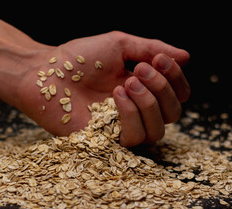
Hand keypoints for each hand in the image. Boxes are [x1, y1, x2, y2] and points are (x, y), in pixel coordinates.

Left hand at [17, 31, 189, 145]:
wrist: (45, 73)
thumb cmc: (78, 58)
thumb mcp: (120, 45)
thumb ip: (151, 48)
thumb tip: (186, 57)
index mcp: (143, 89)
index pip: (177, 94)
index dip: (177, 79)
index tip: (159, 59)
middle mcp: (137, 111)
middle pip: (172, 113)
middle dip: (162, 89)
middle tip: (139, 70)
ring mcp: (122, 128)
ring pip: (158, 130)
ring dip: (149, 103)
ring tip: (127, 82)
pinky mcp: (106, 140)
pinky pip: (134, 137)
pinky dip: (131, 114)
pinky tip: (116, 95)